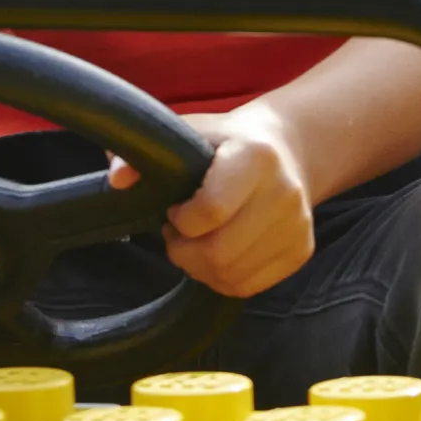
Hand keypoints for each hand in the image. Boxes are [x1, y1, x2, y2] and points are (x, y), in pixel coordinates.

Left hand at [138, 105, 314, 299]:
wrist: (287, 150)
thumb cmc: (225, 142)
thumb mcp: (187, 134)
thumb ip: (145, 153)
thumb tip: (118, 179)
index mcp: (255, 155)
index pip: (211, 210)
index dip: (181, 220)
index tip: (174, 209)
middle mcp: (285, 191)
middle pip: (220, 252)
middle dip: (184, 253)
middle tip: (178, 236)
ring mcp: (298, 225)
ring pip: (232, 276)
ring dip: (201, 269)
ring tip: (197, 244)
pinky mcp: (302, 250)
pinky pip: (249, 287)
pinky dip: (223, 279)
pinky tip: (218, 255)